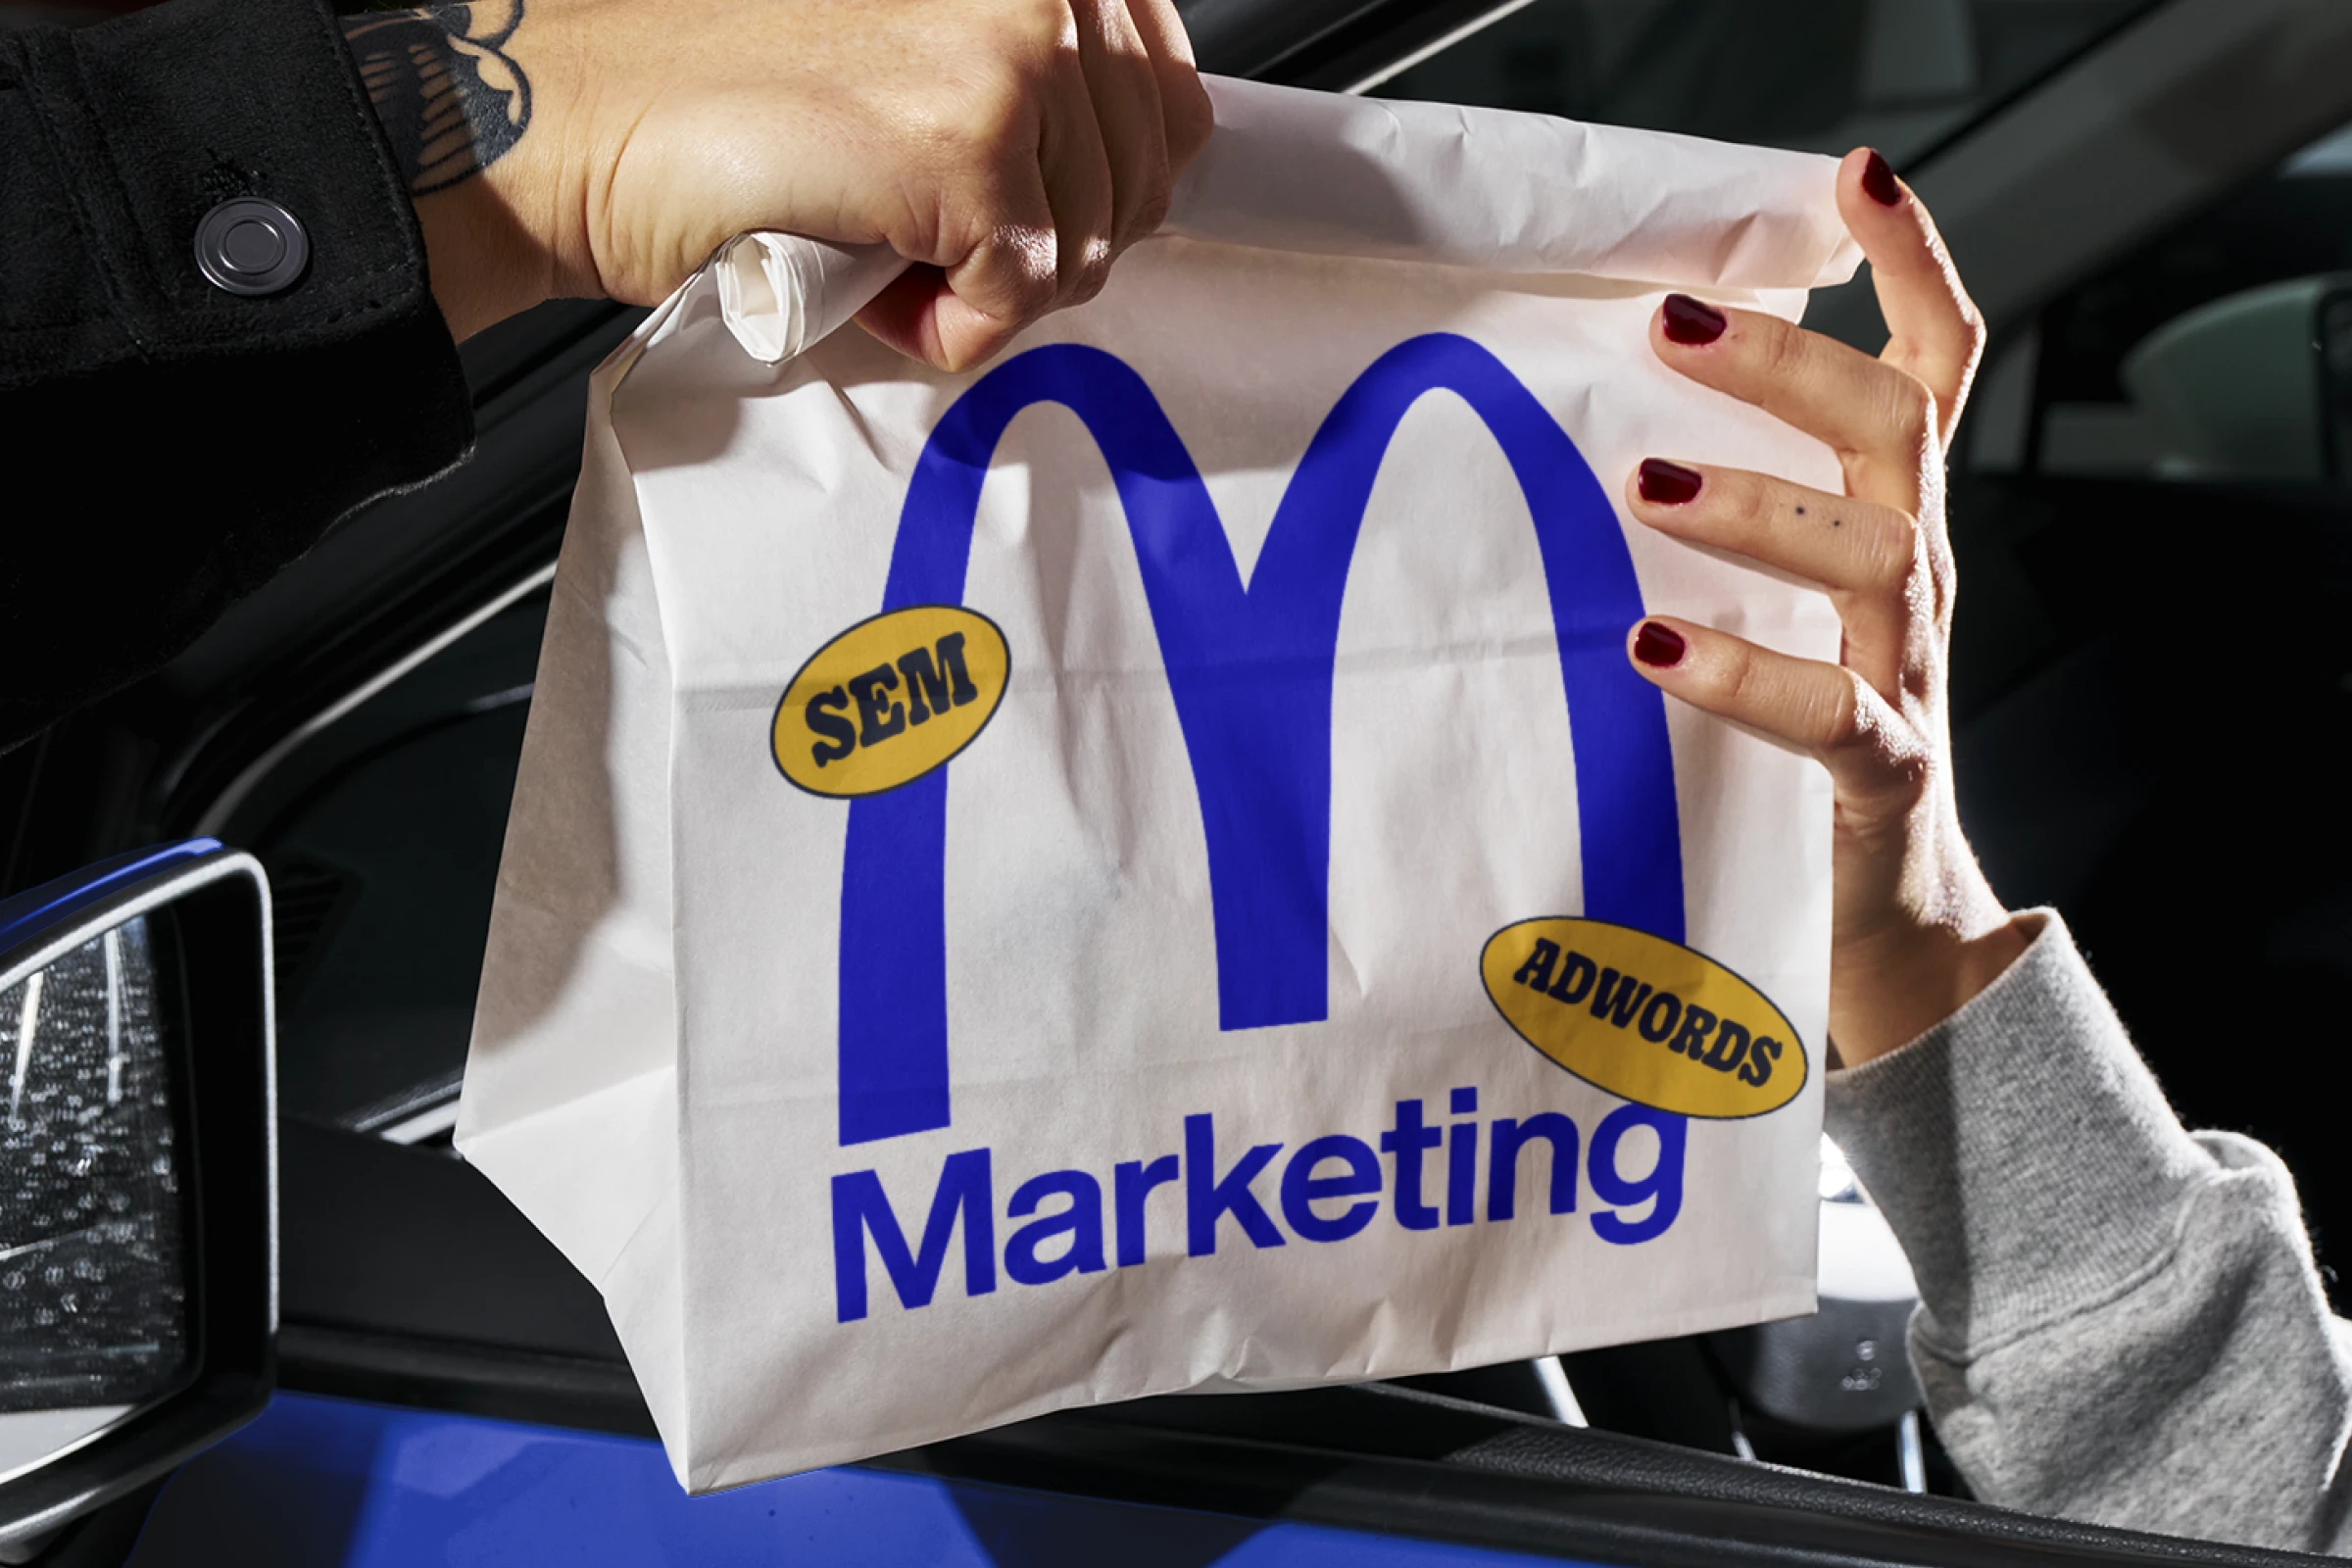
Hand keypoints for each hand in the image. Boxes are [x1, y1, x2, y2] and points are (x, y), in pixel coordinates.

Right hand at [346, 0, 1211, 366]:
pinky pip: (1020, 297)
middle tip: (931, 239)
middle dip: (1042, 246)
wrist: (592, 125)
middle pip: (1140, 184)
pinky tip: (869, 280)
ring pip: (1086, 248)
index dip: (1101, 181)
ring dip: (985, 288)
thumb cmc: (723, 96)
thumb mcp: (911, 54)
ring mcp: (1009, 59)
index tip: (1023, 207)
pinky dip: (947, 328)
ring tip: (885, 248)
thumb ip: (1025, 81)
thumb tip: (1137, 172)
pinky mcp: (968, 151)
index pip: (1167, 92)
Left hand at [1620, 150, 2027, 1068]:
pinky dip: (1744, 675)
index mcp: (1887, 527)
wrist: (1883, 931)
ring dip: (1761, 502)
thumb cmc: (1799, 753)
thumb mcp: (1777, 611)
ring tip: (1646, 477)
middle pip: (1894, 429)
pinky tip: (1654, 645)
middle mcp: (1911, 582)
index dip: (1911, 267)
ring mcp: (1906, 677)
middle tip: (1672, 320)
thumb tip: (1582, 421)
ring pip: (1872, 552)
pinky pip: (1831, 717)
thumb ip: (1727, 521)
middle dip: (1791, 364)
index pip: (1928, 370)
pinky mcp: (1881, 780)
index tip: (1855, 175)